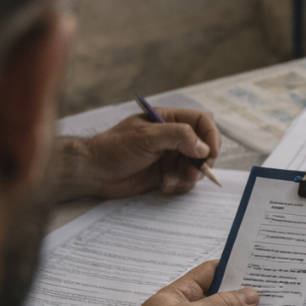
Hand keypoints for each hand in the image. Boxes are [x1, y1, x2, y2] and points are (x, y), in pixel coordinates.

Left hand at [69, 108, 221, 200]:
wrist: (94, 172)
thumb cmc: (114, 148)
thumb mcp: (147, 137)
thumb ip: (178, 136)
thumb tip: (204, 148)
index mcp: (169, 120)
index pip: (202, 122)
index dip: (211, 137)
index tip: (210, 154)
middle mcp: (173, 137)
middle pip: (204, 147)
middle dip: (201, 163)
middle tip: (193, 174)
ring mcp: (170, 157)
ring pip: (196, 167)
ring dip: (188, 177)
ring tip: (171, 181)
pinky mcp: (166, 174)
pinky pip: (185, 181)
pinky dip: (179, 185)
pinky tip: (164, 186)